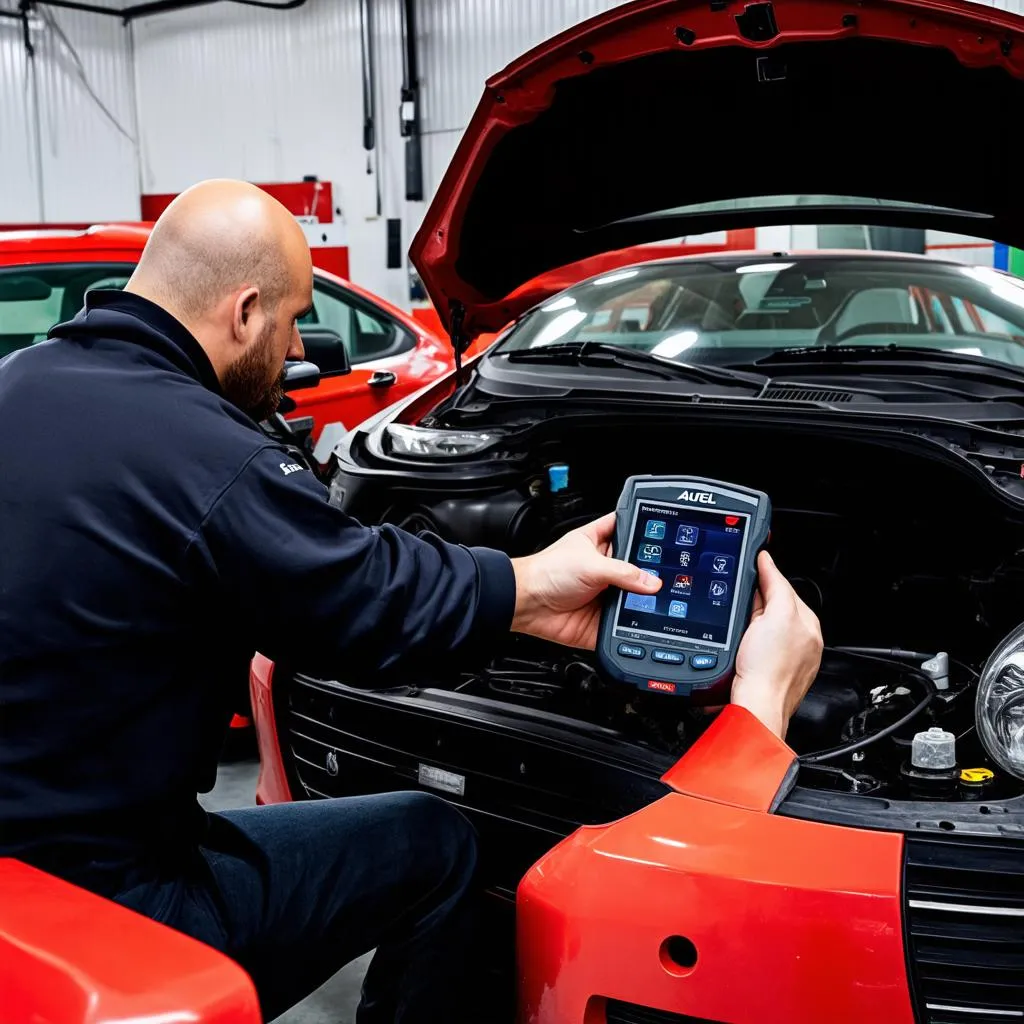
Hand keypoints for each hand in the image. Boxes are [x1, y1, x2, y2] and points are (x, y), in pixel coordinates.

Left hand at [510, 512, 660, 648]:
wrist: (527, 605)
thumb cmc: (546, 573)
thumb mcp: (589, 564)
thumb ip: (623, 572)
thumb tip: (652, 582)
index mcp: (600, 542)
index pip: (629, 530)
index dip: (646, 531)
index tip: (668, 534)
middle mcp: (606, 568)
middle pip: (639, 568)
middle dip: (652, 573)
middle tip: (666, 576)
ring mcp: (606, 594)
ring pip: (636, 598)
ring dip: (644, 602)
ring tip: (655, 601)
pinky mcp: (604, 619)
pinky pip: (626, 625)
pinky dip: (635, 627)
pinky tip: (641, 623)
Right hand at [731, 550, 822, 739]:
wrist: (758, 707)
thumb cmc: (768, 668)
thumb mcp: (774, 615)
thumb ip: (775, 586)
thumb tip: (768, 561)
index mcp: (808, 623)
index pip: (784, 589)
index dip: (764, 579)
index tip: (749, 568)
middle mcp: (803, 640)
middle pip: (772, 608)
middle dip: (754, 607)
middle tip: (742, 615)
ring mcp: (788, 658)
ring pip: (762, 629)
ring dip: (748, 627)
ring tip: (742, 639)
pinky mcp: (772, 671)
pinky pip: (756, 648)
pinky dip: (746, 646)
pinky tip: (742, 654)